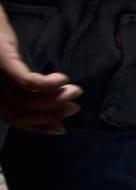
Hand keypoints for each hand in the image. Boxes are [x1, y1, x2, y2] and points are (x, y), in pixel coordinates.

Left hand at [0, 4, 80, 133]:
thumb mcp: (5, 63)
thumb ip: (16, 83)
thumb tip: (46, 102)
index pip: (14, 119)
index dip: (39, 128)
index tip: (61, 128)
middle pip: (21, 113)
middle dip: (51, 114)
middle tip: (74, 107)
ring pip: (27, 100)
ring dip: (56, 99)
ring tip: (75, 91)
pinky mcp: (2, 60)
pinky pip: (28, 83)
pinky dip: (50, 84)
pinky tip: (63, 77)